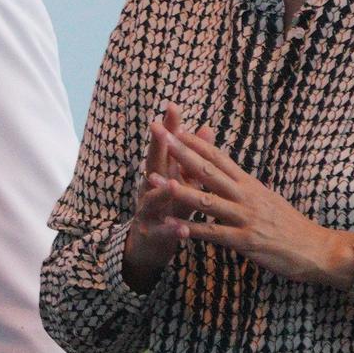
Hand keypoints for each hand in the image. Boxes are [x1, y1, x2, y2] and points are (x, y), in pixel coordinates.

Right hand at [118, 106, 206, 281]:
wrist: (149, 245)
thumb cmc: (170, 208)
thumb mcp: (182, 181)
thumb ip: (193, 158)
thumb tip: (206, 128)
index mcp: (161, 174)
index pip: (165, 147)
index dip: (169, 128)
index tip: (173, 107)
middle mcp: (150, 188)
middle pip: (152, 165)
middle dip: (156, 147)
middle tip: (158, 130)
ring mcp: (147, 211)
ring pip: (153, 199)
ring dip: (162, 191)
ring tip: (173, 184)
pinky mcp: (150, 234)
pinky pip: (162, 231)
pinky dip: (171, 230)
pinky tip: (182, 229)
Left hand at [140, 110, 353, 292]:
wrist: (317, 249)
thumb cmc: (289, 226)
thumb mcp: (267, 200)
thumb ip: (246, 188)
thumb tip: (232, 175)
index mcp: (250, 185)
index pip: (219, 159)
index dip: (197, 144)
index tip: (176, 129)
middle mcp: (246, 196)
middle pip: (209, 171)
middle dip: (183, 154)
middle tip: (161, 137)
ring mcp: (245, 217)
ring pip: (207, 200)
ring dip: (178, 190)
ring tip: (154, 180)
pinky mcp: (246, 240)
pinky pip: (214, 234)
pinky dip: (191, 230)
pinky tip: (172, 227)